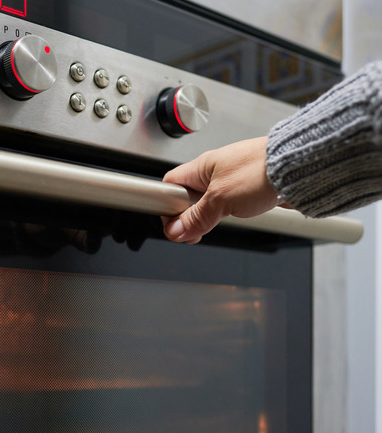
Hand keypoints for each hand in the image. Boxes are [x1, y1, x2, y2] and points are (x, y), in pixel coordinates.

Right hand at [161, 136, 286, 243]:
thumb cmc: (262, 171)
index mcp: (201, 166)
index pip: (170, 185)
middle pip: (188, 197)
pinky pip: (228, 203)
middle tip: (196, 230)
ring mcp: (231, 179)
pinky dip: (228, 214)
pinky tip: (236, 217)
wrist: (300, 167)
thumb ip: (197, 217)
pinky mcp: (248, 188)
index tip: (175, 225)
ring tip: (218, 222)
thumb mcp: (221, 200)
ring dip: (210, 216)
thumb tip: (176, 230)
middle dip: (190, 215)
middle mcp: (214, 171)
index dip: (167, 206)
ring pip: (209, 202)